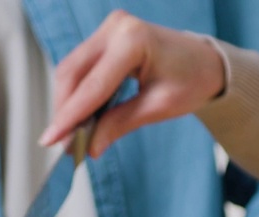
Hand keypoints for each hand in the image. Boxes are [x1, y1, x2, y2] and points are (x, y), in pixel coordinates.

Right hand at [39, 10, 225, 158]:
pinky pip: (81, 67)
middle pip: (73, 73)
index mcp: (133, 40)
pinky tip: (81, 116)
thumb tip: (91, 147)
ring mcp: (109, 29)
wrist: (206, 61)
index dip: (70, 116)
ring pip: (72, 70)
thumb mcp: (158, 107)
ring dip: (68, 103)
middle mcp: (116, 28)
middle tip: (64, 143)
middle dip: (65, 110)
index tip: (52, 140)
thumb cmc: (192, 78)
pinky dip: (78, 93)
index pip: (93, 85)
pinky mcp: (106, 37)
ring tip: (73, 134)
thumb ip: (120, 124)